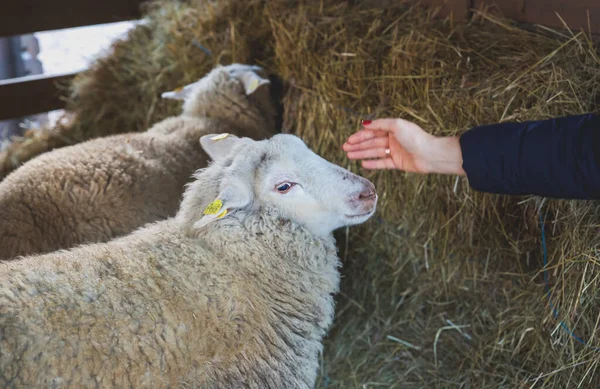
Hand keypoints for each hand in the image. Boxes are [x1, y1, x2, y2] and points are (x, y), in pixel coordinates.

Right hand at [342, 118, 464, 175]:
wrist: (430, 154)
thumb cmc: (415, 137)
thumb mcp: (396, 125)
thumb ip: (380, 124)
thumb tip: (364, 123)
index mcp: (393, 129)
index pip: (373, 131)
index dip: (360, 135)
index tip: (349, 139)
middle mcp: (393, 139)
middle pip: (372, 142)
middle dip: (358, 145)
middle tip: (345, 148)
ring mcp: (395, 151)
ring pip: (375, 152)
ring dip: (362, 154)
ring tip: (349, 155)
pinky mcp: (398, 163)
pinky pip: (382, 163)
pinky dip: (372, 163)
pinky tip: (363, 163)